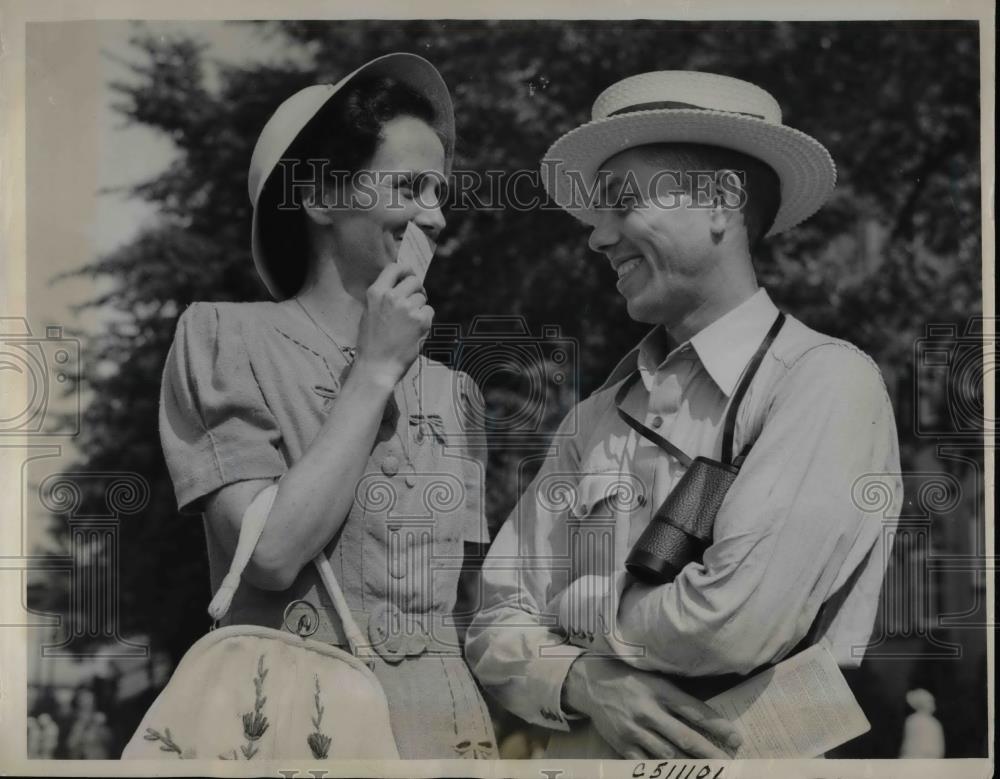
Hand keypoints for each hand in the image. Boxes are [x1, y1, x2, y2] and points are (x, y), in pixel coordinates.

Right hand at [355, 264, 432, 386]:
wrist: (376, 367)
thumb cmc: (371, 344)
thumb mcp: (369, 313)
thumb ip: (383, 297)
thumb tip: (401, 285)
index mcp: (376, 293)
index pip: (394, 267)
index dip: (405, 269)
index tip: (409, 273)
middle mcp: (392, 297)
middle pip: (414, 280)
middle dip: (417, 289)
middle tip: (415, 301)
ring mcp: (407, 308)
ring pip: (422, 297)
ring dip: (419, 307)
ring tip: (408, 324)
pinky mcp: (421, 321)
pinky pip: (429, 311)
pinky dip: (426, 320)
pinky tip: (414, 331)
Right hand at [563, 655, 740, 758]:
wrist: (590, 683)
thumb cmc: (628, 677)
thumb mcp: (654, 678)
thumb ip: (676, 695)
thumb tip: (706, 717)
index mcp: (659, 690)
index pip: (694, 711)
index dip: (717, 726)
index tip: (735, 738)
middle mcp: (648, 711)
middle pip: (684, 738)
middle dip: (709, 753)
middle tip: (728, 764)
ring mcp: (634, 731)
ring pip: (668, 755)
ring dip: (690, 767)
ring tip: (708, 774)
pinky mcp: (623, 745)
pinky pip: (646, 765)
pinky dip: (663, 772)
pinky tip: (677, 775)